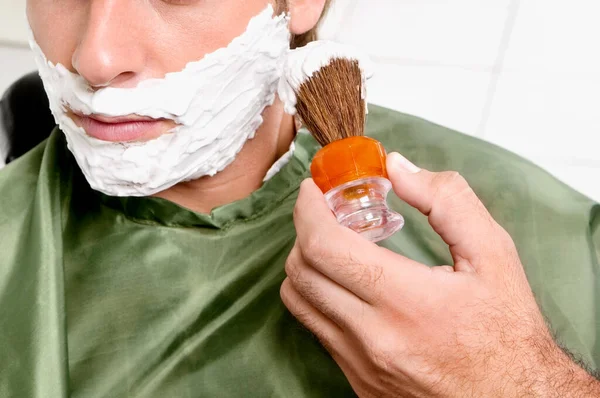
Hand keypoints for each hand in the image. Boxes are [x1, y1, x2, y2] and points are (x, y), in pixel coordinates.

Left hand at [281, 153, 598, 396]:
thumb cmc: (507, 333)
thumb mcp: (494, 255)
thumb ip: (447, 202)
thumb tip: (398, 169)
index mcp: (408, 303)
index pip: (324, 247)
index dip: (308, 210)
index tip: (312, 190)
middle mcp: (374, 339)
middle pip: (301, 272)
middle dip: (302, 230)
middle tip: (322, 211)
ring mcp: (360, 365)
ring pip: (299, 302)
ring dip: (304, 263)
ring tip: (332, 244)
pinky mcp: (357, 381)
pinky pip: (317, 329)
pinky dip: (319, 295)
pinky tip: (347, 283)